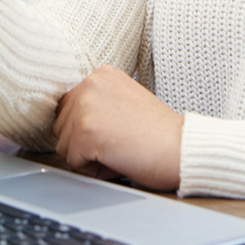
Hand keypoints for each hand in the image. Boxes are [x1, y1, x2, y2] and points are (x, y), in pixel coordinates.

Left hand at [53, 66, 182, 190]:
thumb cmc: (158, 134)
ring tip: (120, 149)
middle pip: (62, 127)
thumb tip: (66, 122)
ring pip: (65, 146)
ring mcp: (86, 106)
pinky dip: (95, 170)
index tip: (115, 131)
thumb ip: (96, 104)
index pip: (68, 109)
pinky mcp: (86, 131)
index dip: (89, 130)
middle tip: (121, 142)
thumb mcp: (124, 103)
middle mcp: (90, 83)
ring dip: (89, 157)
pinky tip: (119, 158)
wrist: (182, 149)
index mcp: (100, 74)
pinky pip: (74, 162)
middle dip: (85, 144)